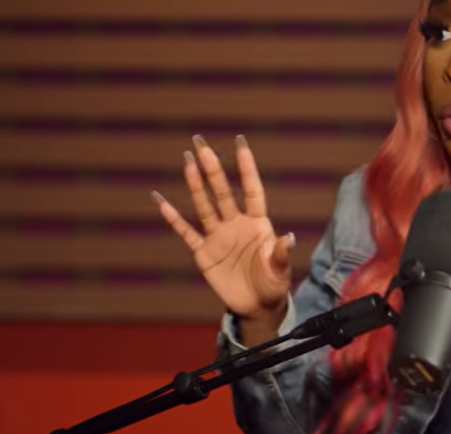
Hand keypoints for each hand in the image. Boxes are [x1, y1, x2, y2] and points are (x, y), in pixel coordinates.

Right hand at [152, 134, 293, 322]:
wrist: (257, 305)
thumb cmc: (274, 284)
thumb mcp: (280, 269)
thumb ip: (280, 253)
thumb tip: (289, 237)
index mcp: (257, 223)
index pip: (251, 190)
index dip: (246, 168)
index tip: (240, 144)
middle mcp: (236, 224)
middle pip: (222, 191)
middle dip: (212, 168)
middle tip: (200, 144)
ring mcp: (218, 237)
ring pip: (204, 205)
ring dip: (195, 185)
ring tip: (186, 161)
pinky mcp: (204, 253)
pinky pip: (186, 232)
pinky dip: (174, 218)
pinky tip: (161, 201)